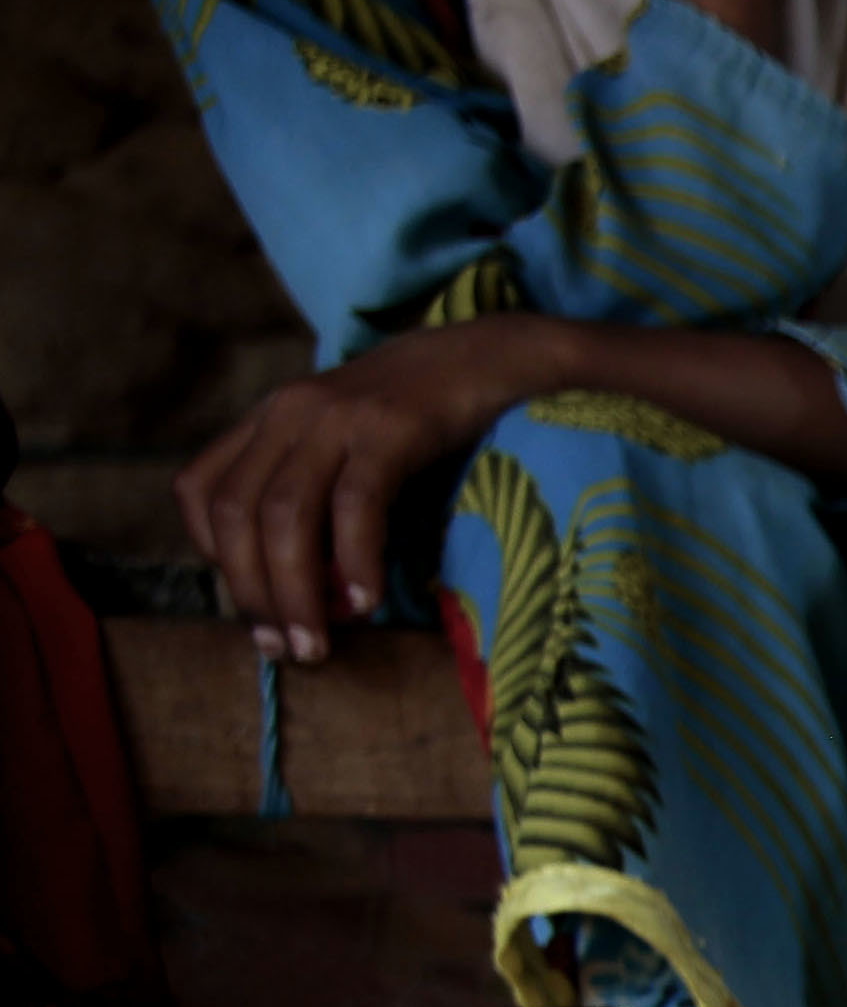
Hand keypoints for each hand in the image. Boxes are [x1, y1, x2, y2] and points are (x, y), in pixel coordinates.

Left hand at [178, 318, 565, 659]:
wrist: (484, 358)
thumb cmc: (419, 415)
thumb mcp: (344, 442)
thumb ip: (315, 490)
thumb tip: (312, 579)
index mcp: (270, 418)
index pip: (201, 489)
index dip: (214, 555)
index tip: (254, 601)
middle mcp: (288, 414)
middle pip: (240, 514)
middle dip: (254, 593)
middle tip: (285, 648)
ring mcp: (336, 419)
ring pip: (286, 517)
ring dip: (297, 591)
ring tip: (320, 642)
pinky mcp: (388, 430)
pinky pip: (355, 506)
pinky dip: (355, 562)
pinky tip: (369, 601)